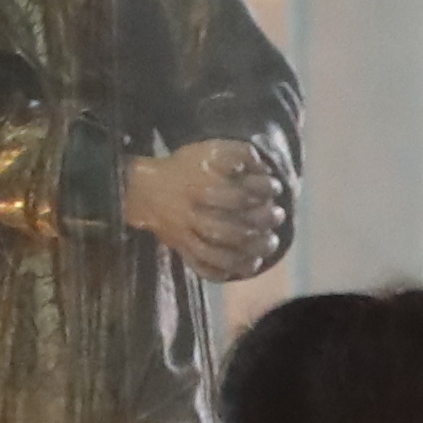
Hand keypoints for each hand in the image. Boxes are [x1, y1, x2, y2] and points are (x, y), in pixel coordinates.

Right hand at [122, 138, 289, 279]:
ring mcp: (187, 238)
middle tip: (278, 216)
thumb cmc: (183, 168)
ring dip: (249, 252)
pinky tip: (249, 266)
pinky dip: (228, 272)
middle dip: (260, 226)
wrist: (144, 190)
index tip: (275, 187)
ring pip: (219, 255)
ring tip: (269, 243)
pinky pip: (204, 269)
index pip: (239, 195)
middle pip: (231, 230)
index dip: (263, 191)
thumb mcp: (208, 149)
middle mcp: (193, 216)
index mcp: (199, 189)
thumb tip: (262, 167)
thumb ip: (237, 152)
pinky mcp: (183, 251)